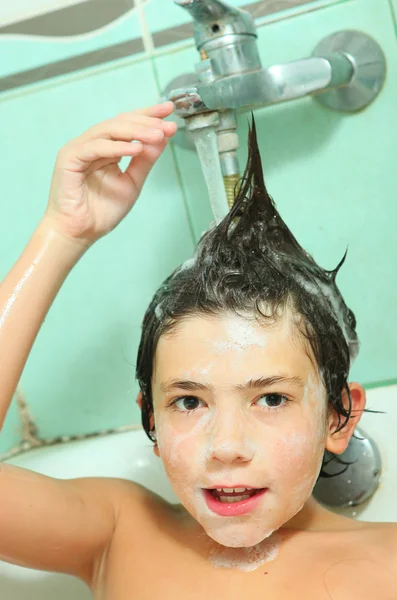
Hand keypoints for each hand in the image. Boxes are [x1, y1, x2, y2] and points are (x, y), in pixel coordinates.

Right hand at [45, 102, 176, 245]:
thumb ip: (145, 161)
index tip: (170, 111)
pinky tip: (136, 148)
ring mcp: (79, 149)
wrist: (79, 233)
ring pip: (108, 130)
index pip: (128, 125)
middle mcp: (91, 144)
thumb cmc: (100, 212)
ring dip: (136, 131)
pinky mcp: (69, 158)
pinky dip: (117, 147)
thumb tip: (162, 138)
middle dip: (146, 121)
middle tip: (167, 125)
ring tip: (157, 135)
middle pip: (120, 122)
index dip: (148, 115)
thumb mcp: (132, 183)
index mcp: (106, 148)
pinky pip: (96, 147)